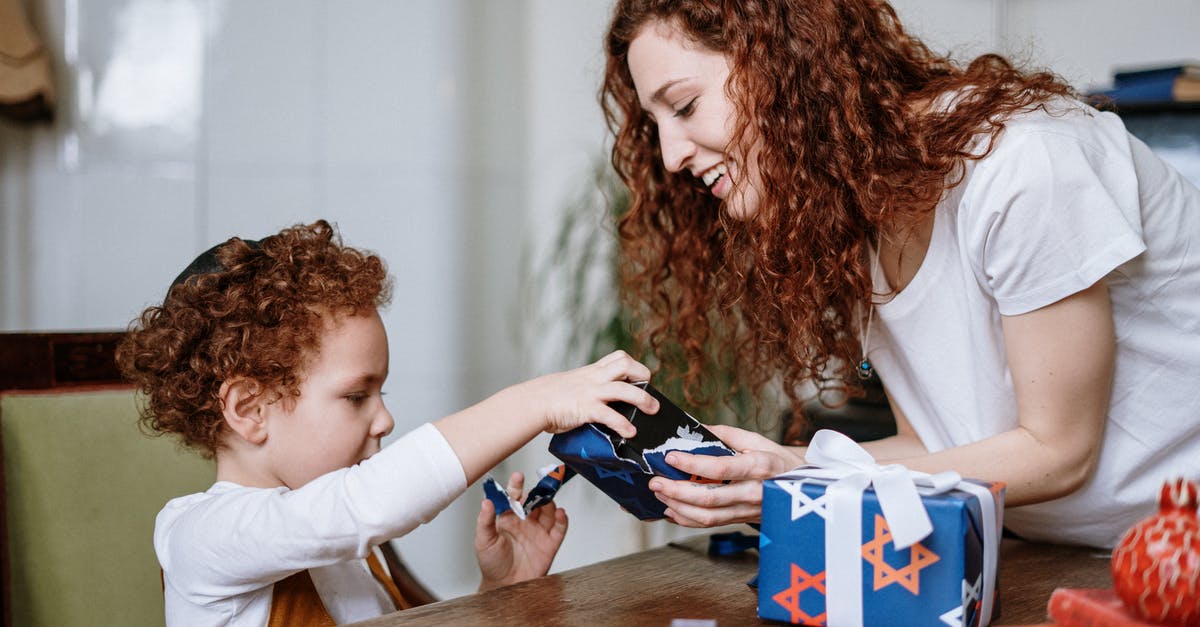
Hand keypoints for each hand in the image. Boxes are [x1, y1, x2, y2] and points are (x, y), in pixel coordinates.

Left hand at [475, 472, 567, 590]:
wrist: (504, 587)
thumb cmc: (491, 564)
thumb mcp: (483, 541)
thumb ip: (485, 521)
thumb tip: (486, 501)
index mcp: (509, 517)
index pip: (514, 497)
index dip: (516, 486)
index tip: (518, 477)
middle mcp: (525, 521)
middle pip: (535, 500)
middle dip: (537, 491)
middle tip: (538, 486)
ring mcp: (538, 531)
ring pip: (549, 510)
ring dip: (549, 502)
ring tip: (546, 500)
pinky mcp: (550, 544)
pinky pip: (559, 528)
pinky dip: (562, 519)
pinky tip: (560, 513)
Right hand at [524, 350, 656, 437]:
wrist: (532, 403)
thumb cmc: (550, 397)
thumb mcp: (573, 385)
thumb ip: (589, 389)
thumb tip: (603, 403)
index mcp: (592, 371)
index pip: (619, 357)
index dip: (634, 366)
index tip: (641, 379)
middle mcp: (594, 378)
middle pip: (626, 364)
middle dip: (643, 375)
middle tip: (649, 390)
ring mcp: (591, 392)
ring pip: (624, 389)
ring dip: (643, 399)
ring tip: (652, 410)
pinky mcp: (586, 409)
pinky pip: (610, 416)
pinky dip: (623, 425)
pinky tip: (629, 433)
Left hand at [648, 424, 804, 526]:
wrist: (803, 489)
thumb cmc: (778, 460)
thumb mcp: (758, 440)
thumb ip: (726, 434)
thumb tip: (696, 428)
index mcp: (758, 467)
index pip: (720, 468)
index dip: (692, 464)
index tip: (671, 457)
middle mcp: (753, 492)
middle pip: (709, 499)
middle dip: (676, 491)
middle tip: (656, 481)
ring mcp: (747, 510)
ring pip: (707, 517)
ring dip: (678, 507)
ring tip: (660, 494)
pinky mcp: (740, 520)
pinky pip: (710, 524)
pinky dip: (686, 519)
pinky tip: (671, 509)